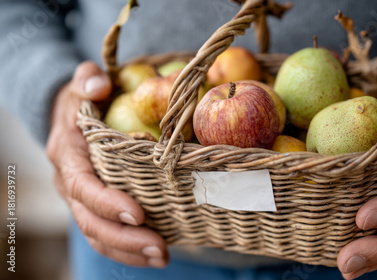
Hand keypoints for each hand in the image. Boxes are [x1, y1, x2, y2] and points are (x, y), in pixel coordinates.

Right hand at [46, 61, 168, 267]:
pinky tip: (155, 256)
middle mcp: (70, 183)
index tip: (140, 213)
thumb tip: (97, 85)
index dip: (108, 202)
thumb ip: (88, 80)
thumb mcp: (83, 84)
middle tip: (159, 247)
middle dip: (125, 237)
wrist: (72, 118)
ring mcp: (82, 200)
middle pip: (90, 220)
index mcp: (68, 155)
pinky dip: (128, 249)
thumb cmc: (85, 100)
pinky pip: (107, 235)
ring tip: (162, 257)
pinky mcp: (96, 207)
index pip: (83, 186)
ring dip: (129, 250)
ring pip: (97, 235)